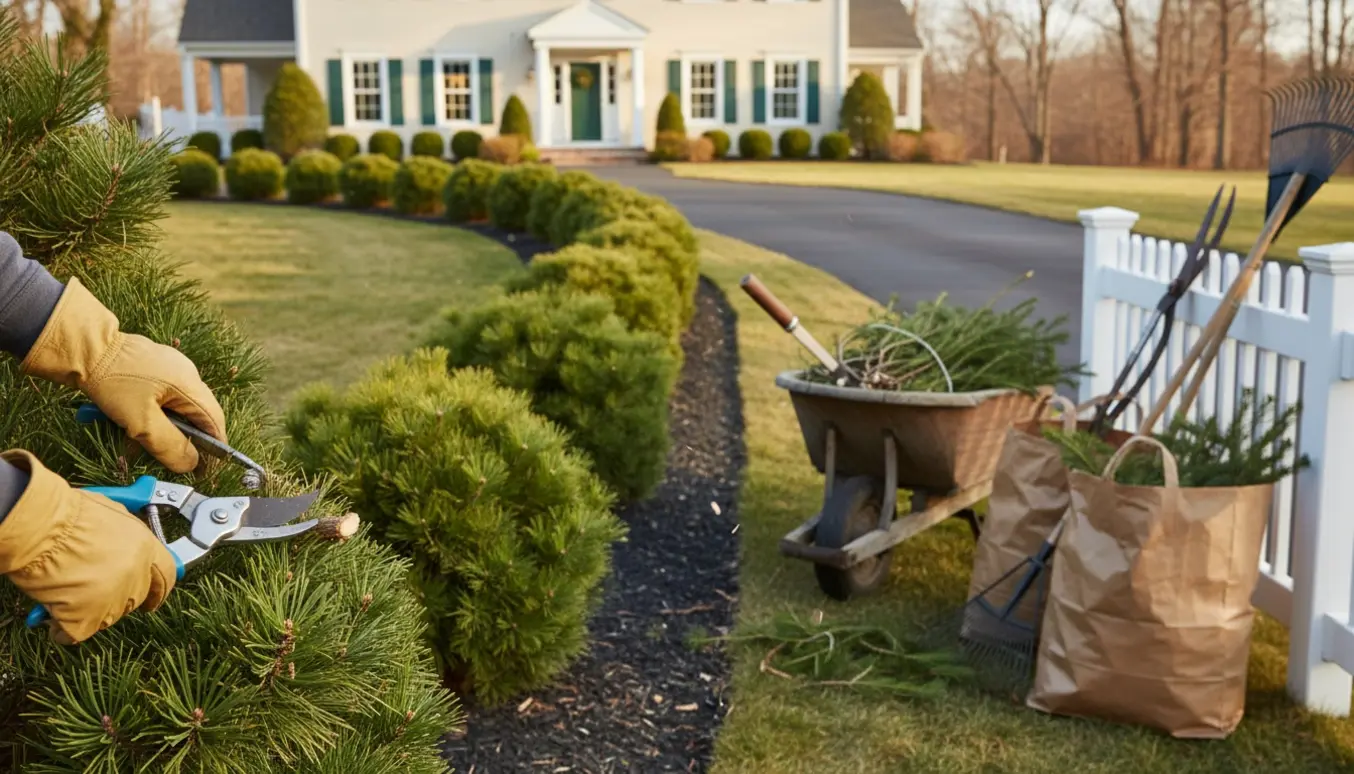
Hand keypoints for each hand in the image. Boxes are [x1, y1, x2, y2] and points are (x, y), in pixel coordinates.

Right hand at [0, 451, 176, 644]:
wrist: (41, 526)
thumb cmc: (67, 515)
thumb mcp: (111, 515)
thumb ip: (126, 537)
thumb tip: (125, 546)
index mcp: (145, 547)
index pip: (167, 575)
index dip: (160, 588)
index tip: (155, 598)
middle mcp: (136, 575)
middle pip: (136, 597)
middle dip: (117, 597)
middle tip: (96, 593)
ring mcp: (114, 599)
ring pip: (108, 616)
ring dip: (91, 610)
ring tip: (66, 593)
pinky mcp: (86, 618)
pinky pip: (77, 632)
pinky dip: (63, 629)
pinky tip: (51, 617)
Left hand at [20, 277, 225, 472]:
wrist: (82, 347)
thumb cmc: (111, 381)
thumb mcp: (140, 421)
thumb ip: (169, 445)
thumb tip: (191, 464)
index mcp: (189, 383)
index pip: (214, 420)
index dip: (215, 446)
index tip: (207, 467)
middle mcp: (185, 372)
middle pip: (197, 413)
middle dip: (187, 438)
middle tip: (173, 458)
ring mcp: (169, 366)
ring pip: (178, 405)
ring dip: (166, 426)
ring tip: (143, 440)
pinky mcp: (152, 365)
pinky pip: (163, 395)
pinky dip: (155, 412)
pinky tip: (135, 420)